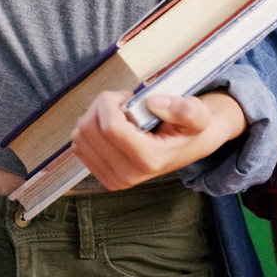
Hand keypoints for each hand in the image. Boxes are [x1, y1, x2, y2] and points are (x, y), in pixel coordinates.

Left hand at [70, 90, 245, 189]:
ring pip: (80, 135)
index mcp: (149, 160)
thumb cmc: (189, 129)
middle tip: (123, 104)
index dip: (110, 102)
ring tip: (119, 116)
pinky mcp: (102, 177)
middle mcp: (128, 175)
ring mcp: (113, 179)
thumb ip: (184, 108)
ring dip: (94, 116)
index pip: (110, 127)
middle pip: (90, 129)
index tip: (126, 96)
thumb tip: (152, 102)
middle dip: (102, 106)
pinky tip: (110, 128)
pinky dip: (90, 129)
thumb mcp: (199, 114)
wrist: (186, 148)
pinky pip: (78, 145)